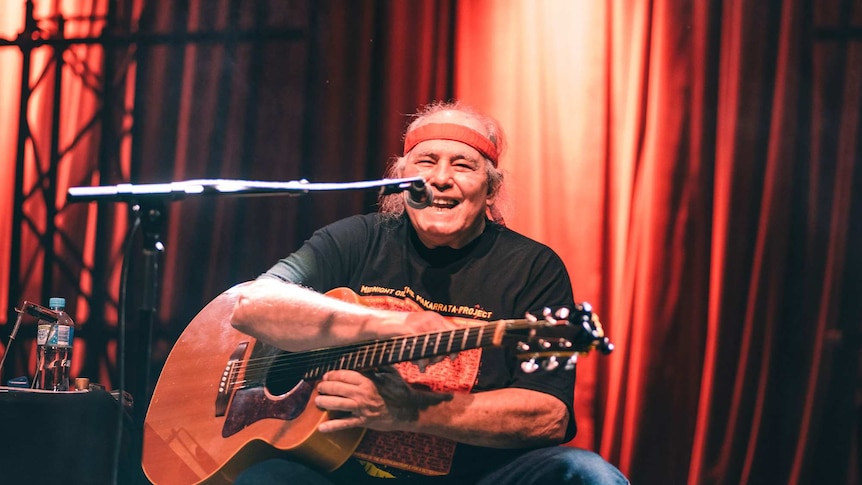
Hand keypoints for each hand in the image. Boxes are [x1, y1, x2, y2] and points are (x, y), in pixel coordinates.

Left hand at [314, 368, 451, 432]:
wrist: (409, 410)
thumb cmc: (399, 389)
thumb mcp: (390, 372)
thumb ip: (378, 363)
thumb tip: (370, 351)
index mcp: (368, 380)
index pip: (344, 375)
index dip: (332, 374)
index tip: (326, 375)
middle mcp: (362, 393)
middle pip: (337, 388)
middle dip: (325, 387)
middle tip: (320, 387)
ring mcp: (362, 408)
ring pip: (337, 404)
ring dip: (325, 402)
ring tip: (318, 402)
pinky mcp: (363, 421)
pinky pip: (345, 424)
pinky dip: (333, 426)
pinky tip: (322, 428)